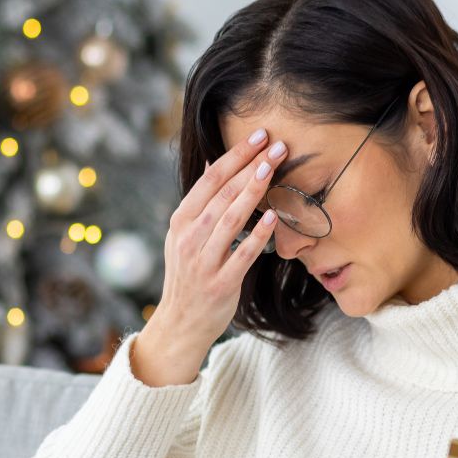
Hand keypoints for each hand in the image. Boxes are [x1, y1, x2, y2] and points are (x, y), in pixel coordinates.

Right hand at [157, 126, 286, 345]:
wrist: (181, 322)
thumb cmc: (189, 274)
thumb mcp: (184, 234)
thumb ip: (200, 201)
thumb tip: (211, 162)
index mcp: (181, 221)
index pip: (209, 180)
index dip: (235, 155)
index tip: (258, 135)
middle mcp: (189, 238)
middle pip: (222, 195)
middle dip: (250, 167)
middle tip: (276, 145)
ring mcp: (203, 261)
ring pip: (230, 220)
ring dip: (253, 192)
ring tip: (273, 169)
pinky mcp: (221, 283)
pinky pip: (242, 255)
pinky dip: (258, 235)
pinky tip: (274, 217)